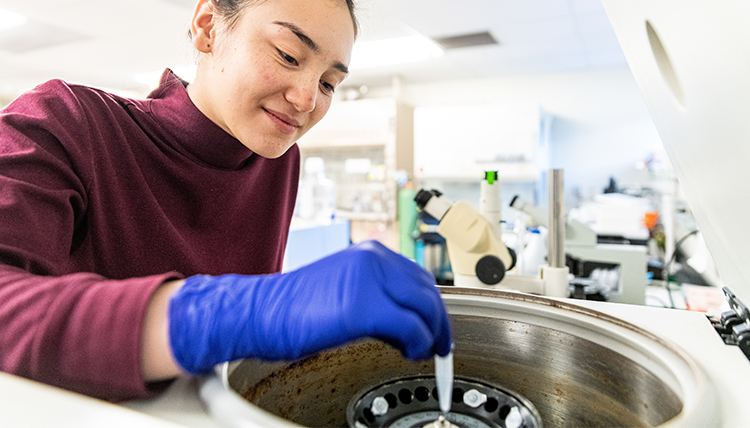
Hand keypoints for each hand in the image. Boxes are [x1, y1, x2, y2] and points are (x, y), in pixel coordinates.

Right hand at [168, 240, 451, 373]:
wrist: (260, 312)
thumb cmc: (294, 308)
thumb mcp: (345, 291)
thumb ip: (378, 297)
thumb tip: (409, 322)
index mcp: (369, 253)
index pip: (418, 277)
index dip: (432, 306)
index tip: (436, 326)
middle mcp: (374, 259)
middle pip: (428, 290)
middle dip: (439, 322)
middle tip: (440, 345)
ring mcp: (370, 280)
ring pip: (426, 307)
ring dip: (433, 334)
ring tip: (424, 352)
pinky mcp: (364, 306)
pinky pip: (411, 327)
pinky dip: (419, 344)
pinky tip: (410, 353)